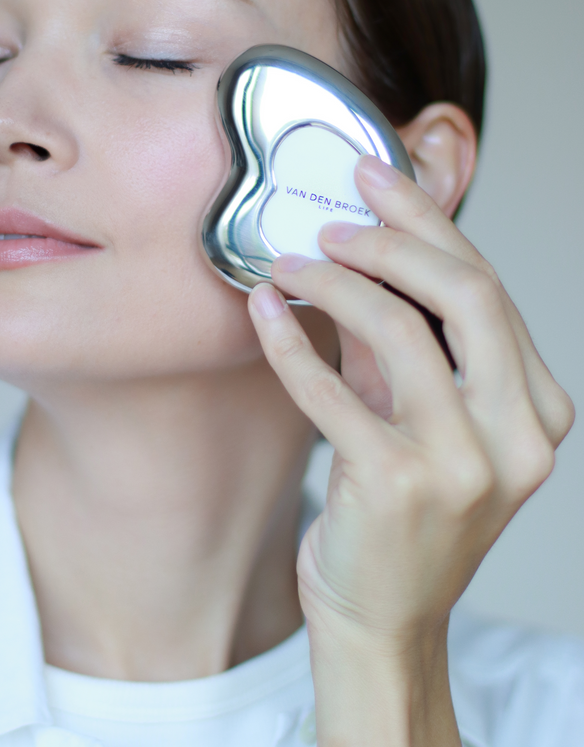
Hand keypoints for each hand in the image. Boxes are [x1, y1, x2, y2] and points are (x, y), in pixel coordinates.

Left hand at [248, 154, 573, 745]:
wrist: (383, 617)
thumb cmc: (403, 511)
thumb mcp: (422, 416)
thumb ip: (407, 340)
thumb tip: (361, 252)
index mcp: (538, 409)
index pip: (487, 287)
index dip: (428, 223)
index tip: (377, 179)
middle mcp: (518, 435)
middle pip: (466, 292)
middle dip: (391, 238)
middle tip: (330, 221)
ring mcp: (465, 465)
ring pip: (399, 329)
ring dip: (331, 282)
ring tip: (285, 264)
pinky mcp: (398, 486)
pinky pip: (332, 388)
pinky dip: (289, 342)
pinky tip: (259, 311)